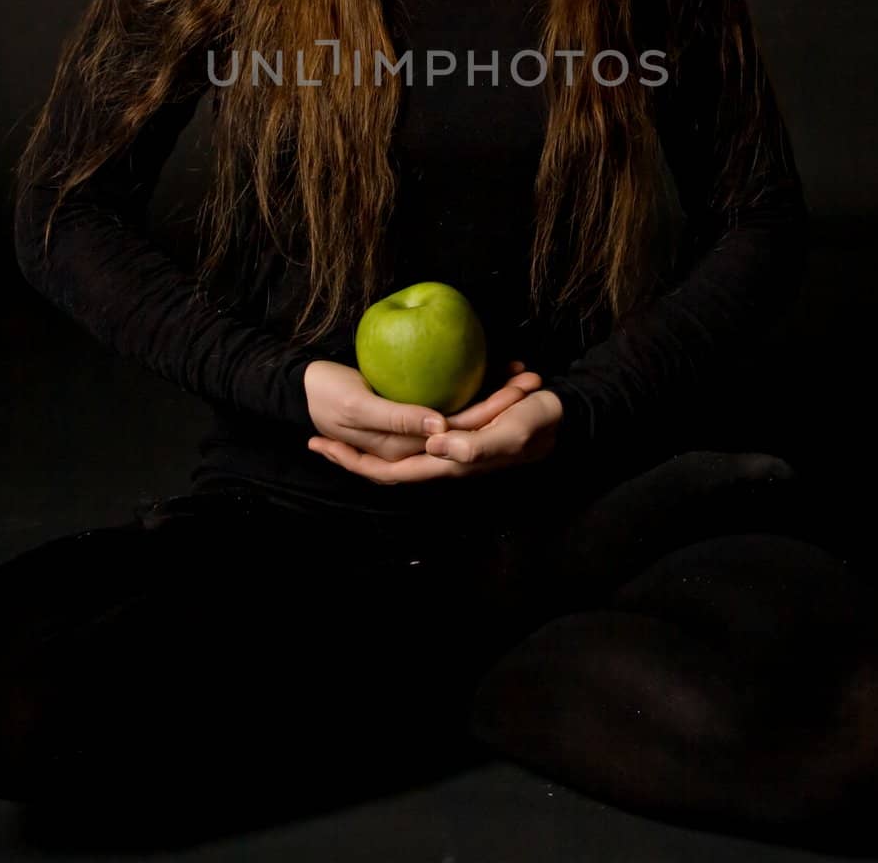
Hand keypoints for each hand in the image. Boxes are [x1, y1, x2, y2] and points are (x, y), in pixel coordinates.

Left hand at [307, 363, 562, 484]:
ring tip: (336, 423)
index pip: (391, 472)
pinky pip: (414, 430)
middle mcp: (443, 458)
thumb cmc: (539, 423)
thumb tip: (436, 445)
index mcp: (451, 463)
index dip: (354, 464)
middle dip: (351, 455)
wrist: (561, 413)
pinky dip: (394, 422)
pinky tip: (380, 405)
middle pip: (385, 465)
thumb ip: (478, 444)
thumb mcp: (513, 432)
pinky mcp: (455, 428)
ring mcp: (448, 445)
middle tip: (316, 436)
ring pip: (396, 449)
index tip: (320, 443)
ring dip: (369, 441)